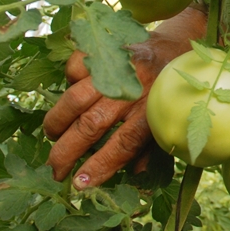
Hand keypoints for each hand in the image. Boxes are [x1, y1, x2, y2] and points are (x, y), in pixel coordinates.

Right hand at [43, 7, 205, 187]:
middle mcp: (135, 91)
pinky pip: (76, 67)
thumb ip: (148, 150)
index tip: (78, 184)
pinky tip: (69, 94)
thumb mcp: (165, 122)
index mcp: (153, 113)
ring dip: (58, 121)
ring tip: (53, 135)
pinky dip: (67, 81)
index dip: (99, 166)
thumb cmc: (168, 93)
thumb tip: (129, 178)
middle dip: (66, 152)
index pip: (123, 145)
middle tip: (54, 169)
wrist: (176, 46)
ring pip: (76, 98)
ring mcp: (118, 67)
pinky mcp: (107, 48)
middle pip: (92, 125)